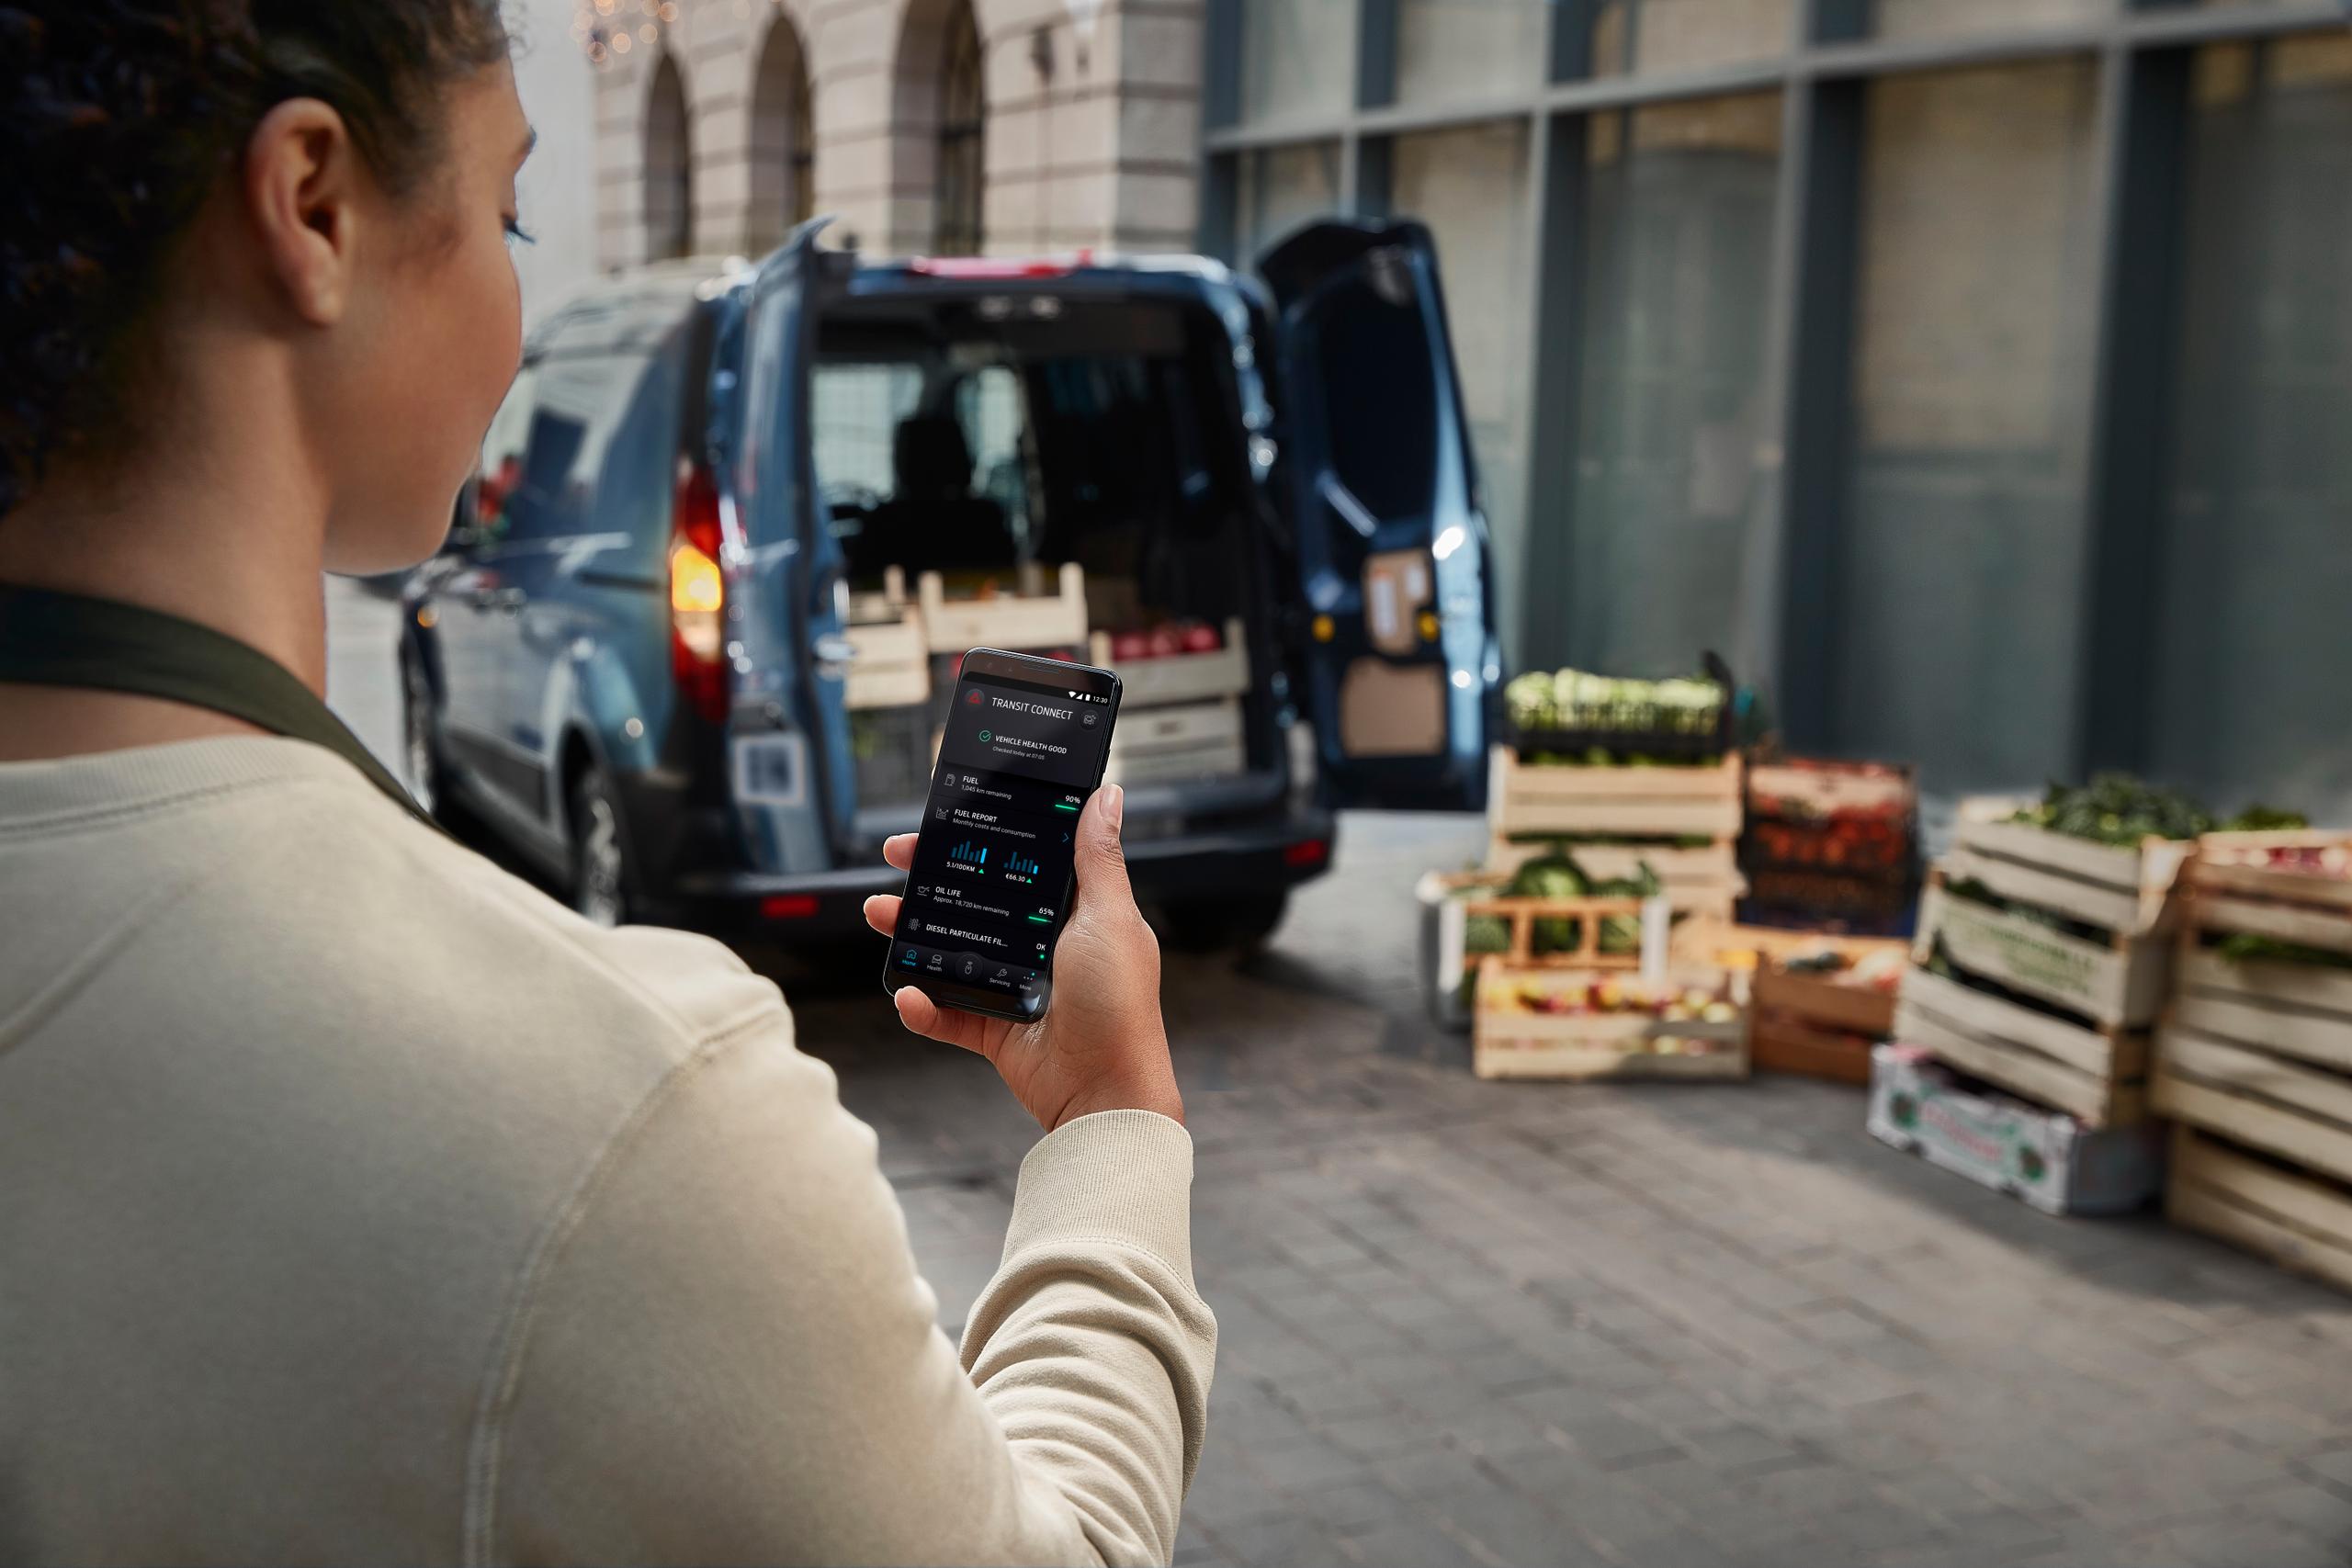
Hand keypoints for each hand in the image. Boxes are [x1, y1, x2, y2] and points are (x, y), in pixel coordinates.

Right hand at [863, 784, 1182, 1131]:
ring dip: (911, 935)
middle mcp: (1043, 947)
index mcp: (1074, 914)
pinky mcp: (996, 1030)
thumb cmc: (1119, 1004)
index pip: (1019, 863)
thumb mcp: (1110, 917)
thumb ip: (1097, 858)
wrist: (1106, 1092)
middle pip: (976, 903)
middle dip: (932, 880)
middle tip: (897, 859)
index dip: (983, 840)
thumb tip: (1107, 796)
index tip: (946, 820)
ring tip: (880, 915)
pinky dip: (923, 1006)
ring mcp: (1016, 988)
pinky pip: (948, 1013)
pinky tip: (906, 993)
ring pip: (952, 952)